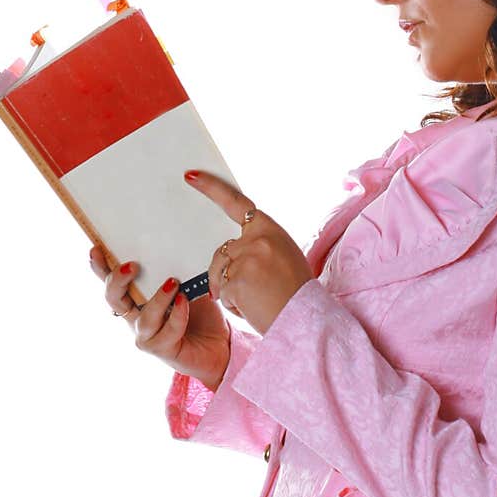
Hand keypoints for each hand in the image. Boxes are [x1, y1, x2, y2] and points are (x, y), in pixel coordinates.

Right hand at [88, 245, 231, 389]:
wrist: (218, 345)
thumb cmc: (200, 313)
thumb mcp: (189, 284)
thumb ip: (177, 270)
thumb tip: (175, 246)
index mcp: (136, 298)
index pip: (113, 281)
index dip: (100, 267)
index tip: (96, 249)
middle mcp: (135, 316)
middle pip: (114, 299)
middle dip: (117, 281)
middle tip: (132, 266)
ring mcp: (147, 335)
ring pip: (143, 319)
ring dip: (157, 299)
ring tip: (172, 283)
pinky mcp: (162, 349)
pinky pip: (166, 332)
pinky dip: (176, 316)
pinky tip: (184, 302)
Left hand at [184, 169, 314, 334]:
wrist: (306, 319)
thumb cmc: (296, 293)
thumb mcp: (284, 256)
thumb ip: (259, 246)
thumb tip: (232, 250)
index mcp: (270, 229)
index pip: (236, 202)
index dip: (211, 188)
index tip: (191, 176)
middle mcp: (258, 239)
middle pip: (222, 252)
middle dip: (226, 273)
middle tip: (253, 291)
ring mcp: (247, 258)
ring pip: (220, 274)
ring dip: (231, 290)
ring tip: (257, 300)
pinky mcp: (237, 280)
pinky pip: (223, 293)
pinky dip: (234, 305)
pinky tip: (254, 308)